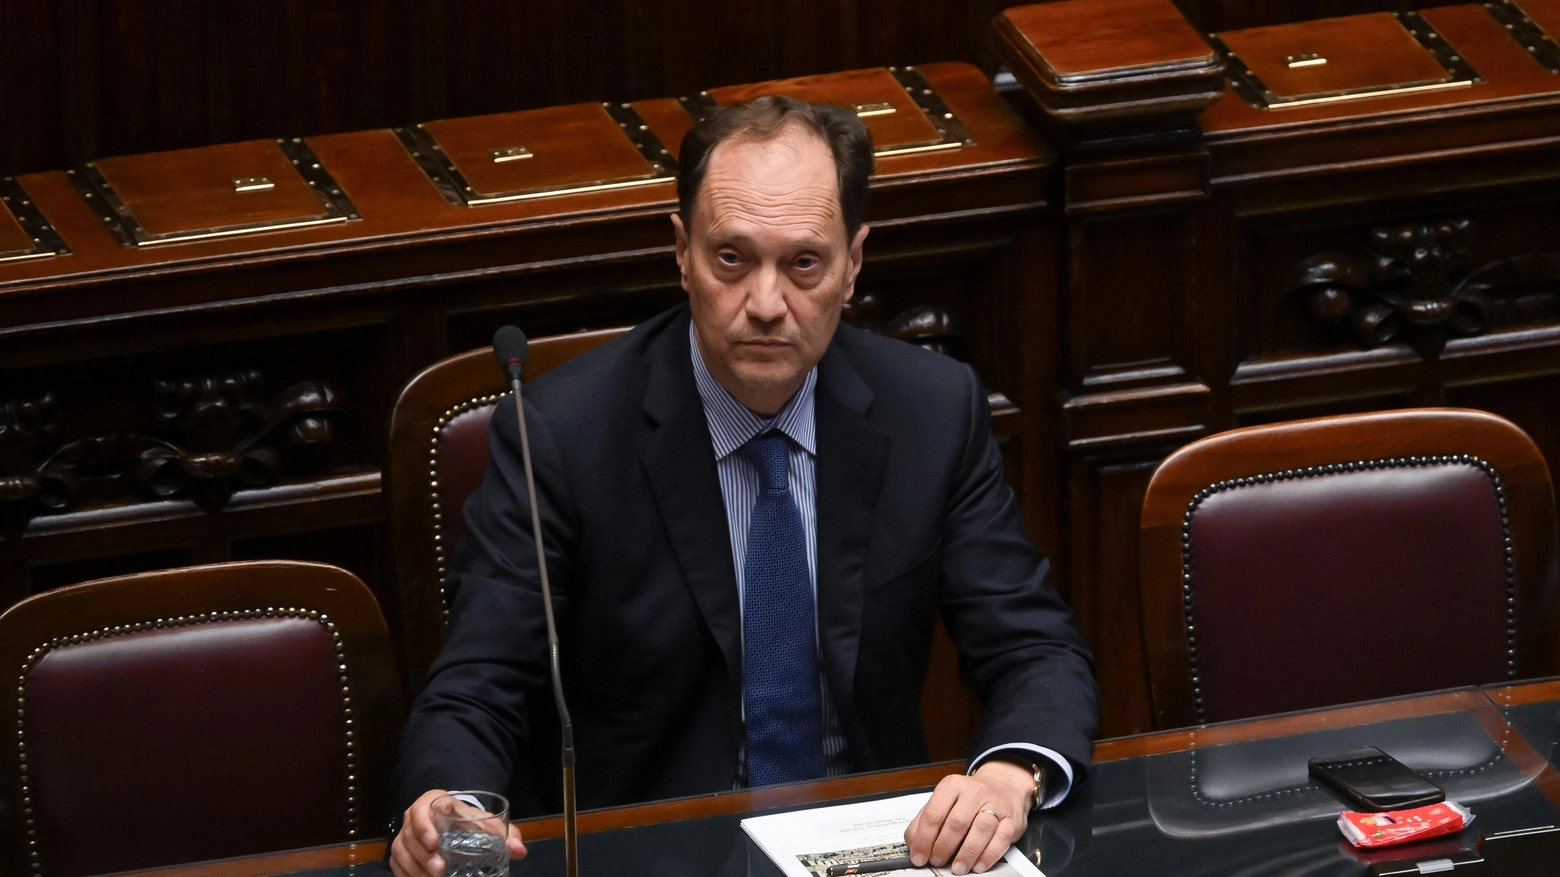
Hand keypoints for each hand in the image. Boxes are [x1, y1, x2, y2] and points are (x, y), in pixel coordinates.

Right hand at [390, 789, 526, 876]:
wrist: (459, 826)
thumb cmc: (472, 823)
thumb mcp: (489, 825)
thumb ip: (506, 836)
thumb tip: (519, 851)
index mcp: (434, 803)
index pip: (421, 810)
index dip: (423, 825)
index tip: (435, 842)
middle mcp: (415, 817)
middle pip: (409, 834)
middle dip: (422, 854)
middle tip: (439, 869)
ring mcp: (406, 835)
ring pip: (400, 850)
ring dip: (414, 867)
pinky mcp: (402, 851)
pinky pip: (396, 863)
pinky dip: (405, 874)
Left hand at [904, 762, 1032, 874]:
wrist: (1003, 785)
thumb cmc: (970, 798)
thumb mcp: (945, 800)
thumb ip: (926, 819)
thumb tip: (913, 843)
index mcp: (952, 786)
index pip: (934, 814)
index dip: (924, 839)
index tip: (919, 856)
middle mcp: (975, 792)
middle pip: (956, 823)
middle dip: (943, 847)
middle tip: (937, 861)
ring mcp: (996, 804)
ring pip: (980, 829)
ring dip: (966, 853)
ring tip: (957, 867)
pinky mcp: (1012, 819)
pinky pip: (1001, 839)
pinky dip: (988, 855)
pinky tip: (978, 865)